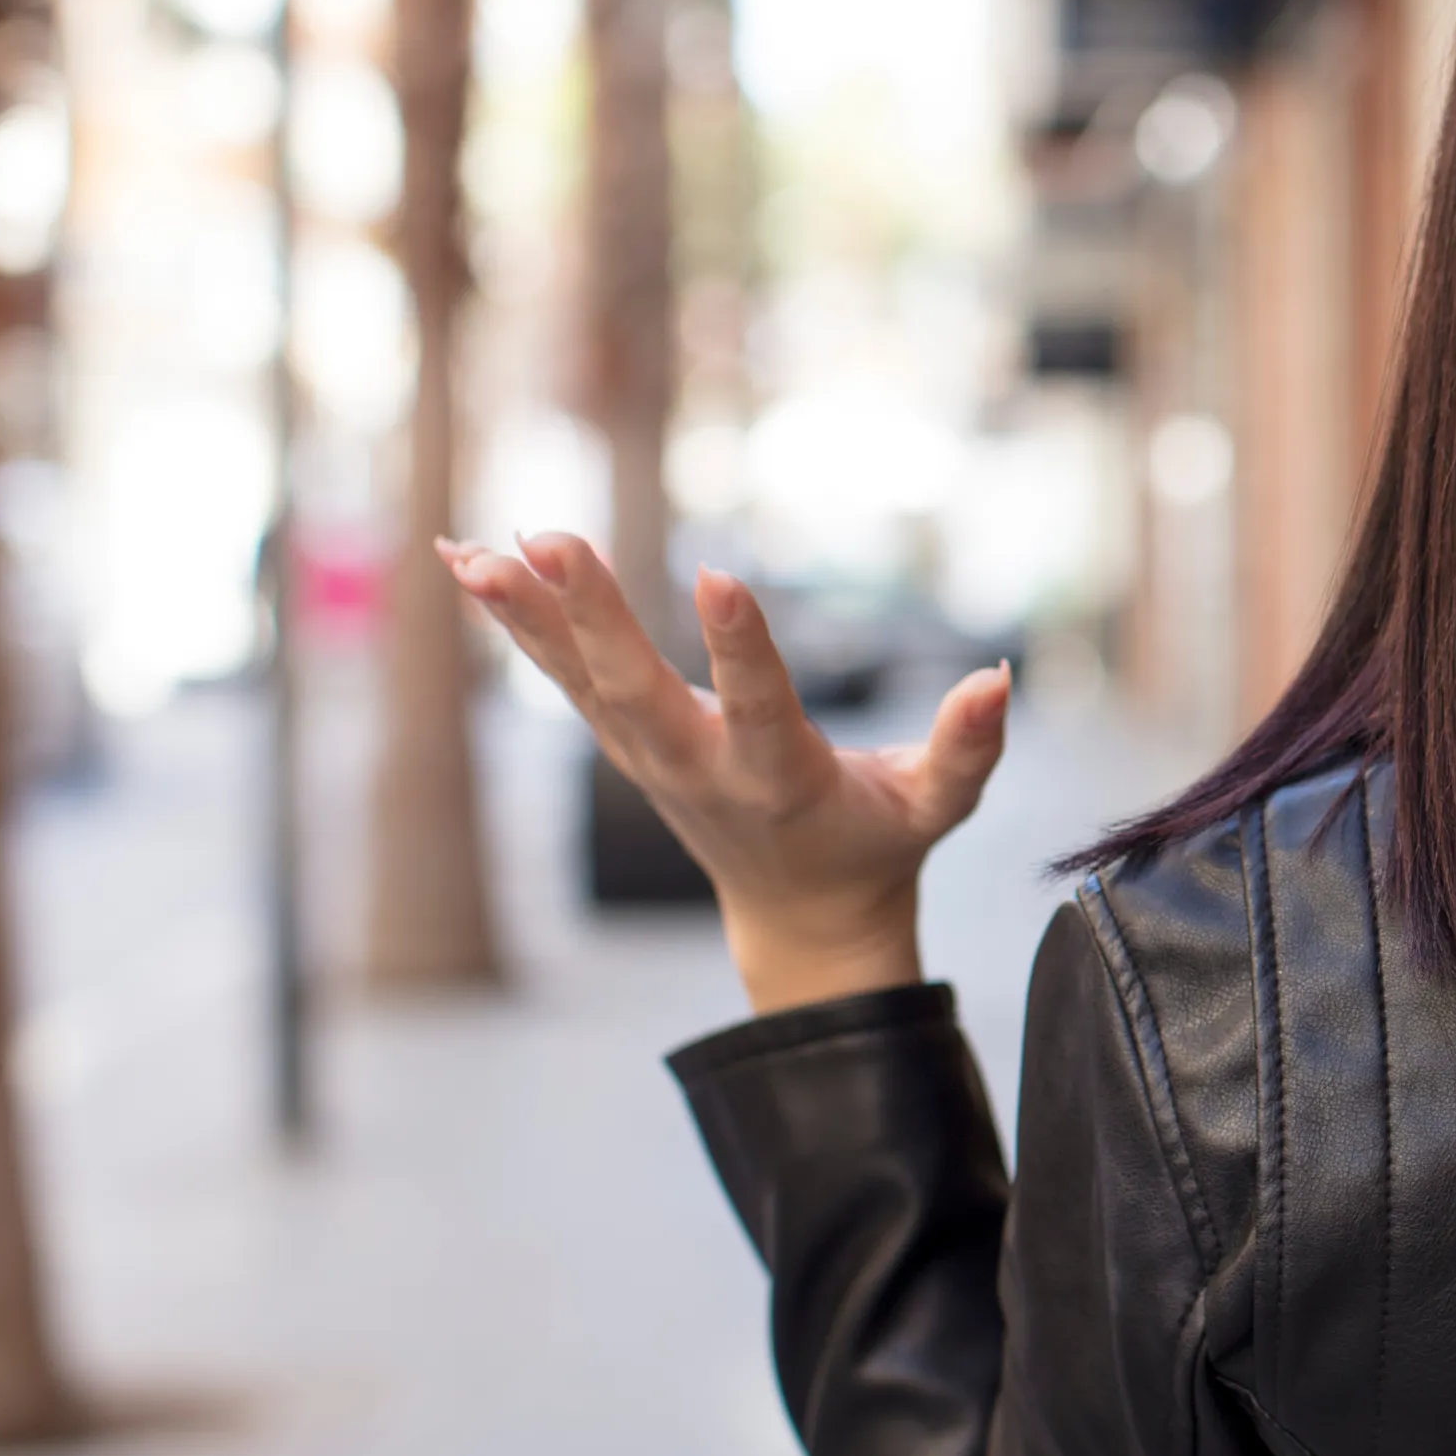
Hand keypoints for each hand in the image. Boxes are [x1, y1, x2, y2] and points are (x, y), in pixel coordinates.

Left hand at [438, 532, 1012, 1012]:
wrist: (798, 914)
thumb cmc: (877, 844)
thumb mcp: (936, 806)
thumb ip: (967, 748)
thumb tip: (996, 675)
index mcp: (778, 778)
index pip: (757, 705)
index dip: (740, 645)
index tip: (719, 576)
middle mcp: (697, 767)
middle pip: (633, 689)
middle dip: (590, 615)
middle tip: (548, 541)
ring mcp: (647, 757)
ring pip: (577, 681)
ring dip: (523, 618)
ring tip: (471, 555)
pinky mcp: (622, 741)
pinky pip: (558, 675)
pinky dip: (510, 623)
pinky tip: (459, 560)